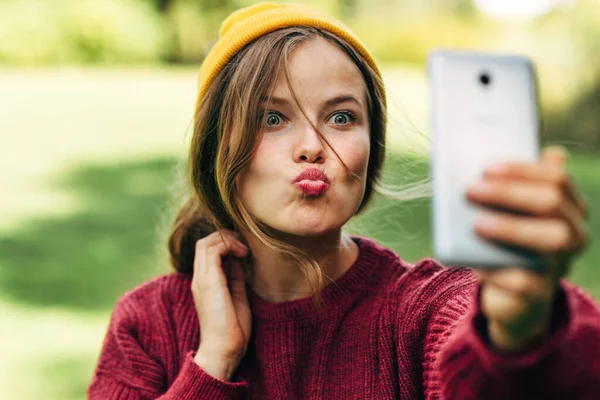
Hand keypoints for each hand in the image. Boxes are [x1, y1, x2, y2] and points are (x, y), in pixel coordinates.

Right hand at [191, 230, 250, 380]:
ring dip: (228, 239)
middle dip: (226, 236)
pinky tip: (243, 254)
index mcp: (205, 282)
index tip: (244, 248)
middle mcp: (199, 278)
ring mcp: (201, 279)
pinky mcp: (208, 282)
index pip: (207, 250)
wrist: (224, 349)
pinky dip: (229, 245)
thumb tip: (240, 258)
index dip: (225, 242)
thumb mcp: (237, 294)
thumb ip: (236, 276)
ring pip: (206, 242)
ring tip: (244, 248)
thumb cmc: (233, 328)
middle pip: (204, 242)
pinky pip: (213, 250)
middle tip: (244, 244)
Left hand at [466, 146, 588, 351]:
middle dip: (509, 193)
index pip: (557, 178)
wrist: (515, 297)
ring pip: (549, 239)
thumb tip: (484, 160)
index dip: (523, 169)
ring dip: (510, 228)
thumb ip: (507, 188)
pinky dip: (495, 269)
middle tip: (471, 190)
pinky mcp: (539, 294)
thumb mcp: (510, 215)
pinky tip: (474, 261)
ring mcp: (560, 264)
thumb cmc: (509, 242)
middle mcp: (574, 233)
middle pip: (551, 203)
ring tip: (476, 223)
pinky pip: (522, 281)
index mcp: (570, 207)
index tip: (487, 167)